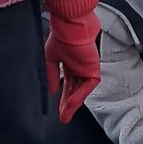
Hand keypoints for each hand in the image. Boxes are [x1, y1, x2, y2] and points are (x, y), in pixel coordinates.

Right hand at [43, 0, 102, 123]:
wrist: (70, 25)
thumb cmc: (61, 36)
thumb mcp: (51, 59)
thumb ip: (51, 75)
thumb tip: (50, 91)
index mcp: (70, 64)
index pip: (67, 85)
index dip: (63, 98)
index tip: (58, 111)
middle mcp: (80, 67)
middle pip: (74, 91)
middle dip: (68, 105)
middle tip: (63, 118)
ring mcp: (87, 68)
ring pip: (81, 91)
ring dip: (73, 104)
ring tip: (65, 116)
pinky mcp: (93, 68)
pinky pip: (87, 86)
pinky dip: (79, 95)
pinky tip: (71, 104)